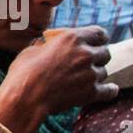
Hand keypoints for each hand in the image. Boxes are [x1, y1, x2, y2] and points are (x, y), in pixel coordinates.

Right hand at [0, 26, 116, 132]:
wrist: (24, 98)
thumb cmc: (23, 73)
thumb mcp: (31, 50)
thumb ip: (46, 46)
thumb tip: (45, 44)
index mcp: (72, 38)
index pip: (100, 33)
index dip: (98, 39)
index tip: (95, 43)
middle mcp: (85, 53)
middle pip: (105, 53)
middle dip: (97, 58)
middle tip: (86, 64)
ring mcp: (90, 73)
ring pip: (104, 72)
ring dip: (95, 75)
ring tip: (83, 79)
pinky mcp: (91, 92)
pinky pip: (109, 91)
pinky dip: (109, 90)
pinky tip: (108, 90)